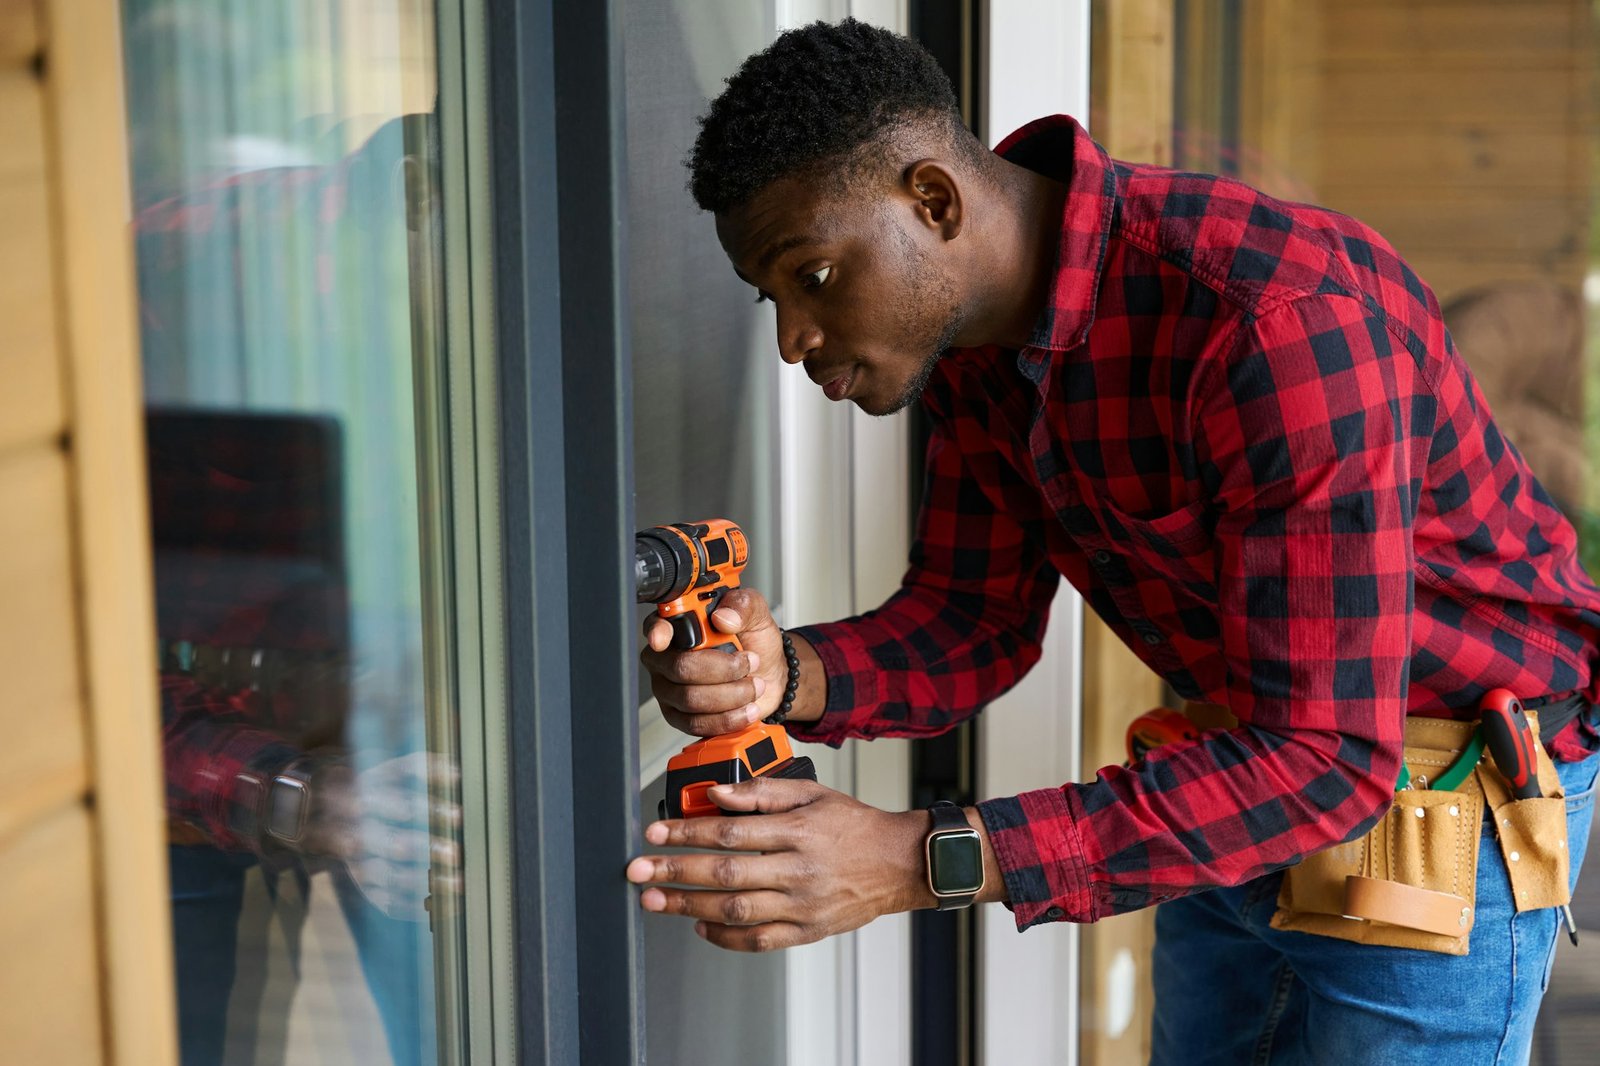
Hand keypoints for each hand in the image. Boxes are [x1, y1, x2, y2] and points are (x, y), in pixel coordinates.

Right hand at [302, 752, 462, 920]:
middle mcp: (357, 833)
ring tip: (456, 883)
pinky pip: (384, 901)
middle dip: (425, 848)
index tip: (458, 815)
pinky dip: (411, 906)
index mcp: (364, 800)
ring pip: (387, 876)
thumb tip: (456, 773)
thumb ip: (422, 766)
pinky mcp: (362, 887)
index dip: (426, 809)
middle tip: (456, 853)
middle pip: (390, 843)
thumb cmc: (374, 789)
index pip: (395, 803)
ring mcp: (357, 864)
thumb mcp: (391, 770)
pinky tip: (438, 906)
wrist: (325, 816)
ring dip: (422, 881)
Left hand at [624, 777, 931, 951]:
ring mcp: (802, 906)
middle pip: (725, 874)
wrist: (899, 863)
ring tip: (656, 900)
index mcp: (798, 831)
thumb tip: (718, 795)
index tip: (655, 833)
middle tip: (639, 873)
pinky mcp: (807, 931)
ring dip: (689, 907)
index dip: (686, 832)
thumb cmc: (855, 825)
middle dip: (675, 873)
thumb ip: (762, 791)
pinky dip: (724, 938)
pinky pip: (758, 941)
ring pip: (735, 911)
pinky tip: (700, 925)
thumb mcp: (812, 792)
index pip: (730, 831)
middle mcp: (798, 871)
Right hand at [640, 586, 788, 736]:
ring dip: (732, 694)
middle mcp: (668, 658)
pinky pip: (696, 723)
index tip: (664, 638)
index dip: (658, 632)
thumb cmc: (754, 643)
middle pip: (680, 668)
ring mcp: (671, 689)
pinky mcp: (681, 717)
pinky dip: (728, 718)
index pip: (656, 626)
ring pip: (691, 699)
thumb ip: (742, 605)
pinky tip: (745, 708)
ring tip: (753, 685)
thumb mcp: (756, 614)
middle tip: (747, 662)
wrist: (770, 676)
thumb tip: (724, 616)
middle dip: (722, 669)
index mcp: (679, 626)